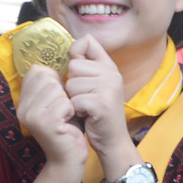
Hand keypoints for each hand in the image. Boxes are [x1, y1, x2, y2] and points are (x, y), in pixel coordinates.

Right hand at [18, 64, 88, 174]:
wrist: (69, 160)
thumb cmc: (68, 128)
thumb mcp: (58, 101)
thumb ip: (54, 83)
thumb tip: (63, 56)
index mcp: (23, 101)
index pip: (37, 70)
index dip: (54, 79)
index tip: (59, 98)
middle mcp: (22, 107)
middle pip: (47, 76)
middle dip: (62, 91)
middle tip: (64, 111)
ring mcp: (31, 115)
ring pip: (57, 88)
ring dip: (68, 101)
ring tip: (66, 117)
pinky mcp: (44, 123)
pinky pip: (64, 102)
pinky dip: (72, 111)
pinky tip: (68, 123)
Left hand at [64, 35, 132, 165]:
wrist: (112, 141)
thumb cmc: (97, 113)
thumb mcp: (95, 85)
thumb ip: (86, 68)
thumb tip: (70, 52)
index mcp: (109, 66)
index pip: (87, 41)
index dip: (75, 53)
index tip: (77, 71)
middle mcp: (112, 73)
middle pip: (73, 66)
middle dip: (72, 85)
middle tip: (84, 98)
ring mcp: (109, 87)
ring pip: (71, 84)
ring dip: (73, 99)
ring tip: (85, 108)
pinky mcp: (102, 103)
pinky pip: (74, 100)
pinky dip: (76, 111)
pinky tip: (86, 116)